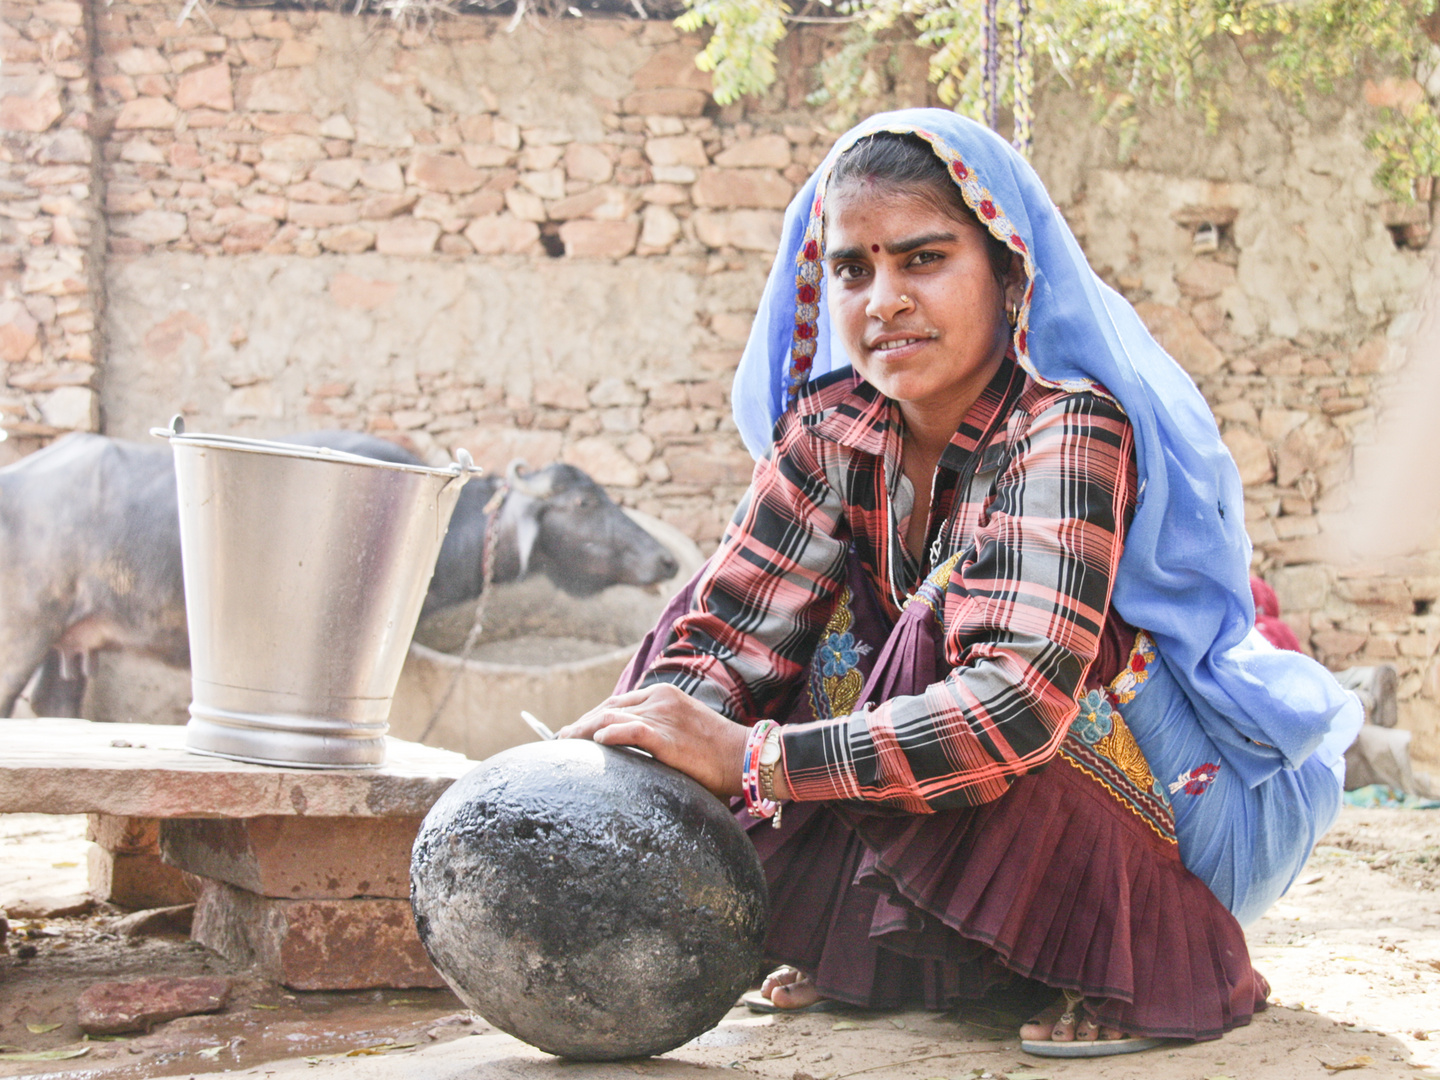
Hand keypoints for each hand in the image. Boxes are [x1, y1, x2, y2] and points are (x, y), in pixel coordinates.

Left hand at [556, 684, 749, 800]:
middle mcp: (660, 699)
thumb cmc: (718, 751)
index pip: (618, 703)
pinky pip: (630, 732)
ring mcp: (663, 716)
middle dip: (582, 723)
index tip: (576, 730)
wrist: (745, 756)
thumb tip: (633, 746)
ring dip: (583, 731)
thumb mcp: (685, 731)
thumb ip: (660, 731)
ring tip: (565, 744)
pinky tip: (595, 743)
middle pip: (608, 708)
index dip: (593, 715)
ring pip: (611, 718)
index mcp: (664, 695)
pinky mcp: (667, 737)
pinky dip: (609, 735)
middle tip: (561, 739)